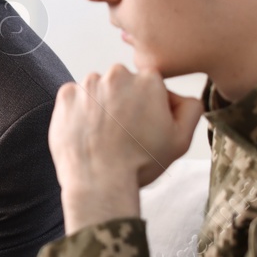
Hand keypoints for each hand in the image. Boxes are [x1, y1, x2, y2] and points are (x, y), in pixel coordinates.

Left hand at [48, 65, 202, 232]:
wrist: (99, 182)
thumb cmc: (140, 163)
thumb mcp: (181, 140)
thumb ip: (190, 108)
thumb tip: (180, 96)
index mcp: (149, 79)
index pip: (151, 85)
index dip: (149, 107)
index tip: (143, 127)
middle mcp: (118, 74)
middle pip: (123, 85)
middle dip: (124, 102)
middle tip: (122, 133)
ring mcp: (89, 83)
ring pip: (98, 90)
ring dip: (101, 105)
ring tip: (102, 135)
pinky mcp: (66, 96)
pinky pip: (75, 98)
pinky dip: (79, 111)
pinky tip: (86, 133)